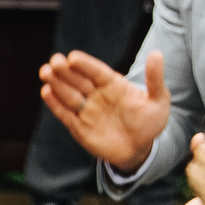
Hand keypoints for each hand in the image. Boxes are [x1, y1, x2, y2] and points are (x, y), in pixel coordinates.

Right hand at [40, 49, 172, 171]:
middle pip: (78, 80)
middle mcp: (97, 95)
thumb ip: (155, 79)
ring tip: (45, 72)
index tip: (73, 57)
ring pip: (69, 95)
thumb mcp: (159, 100)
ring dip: (57, 84)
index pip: (97, 72)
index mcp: (114, 85)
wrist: (139, 150)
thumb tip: (157, 54)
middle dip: (65, 71)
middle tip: (54, 61)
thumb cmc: (150, 123)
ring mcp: (87, 111)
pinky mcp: (78, 127)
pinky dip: (55, 104)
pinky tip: (46, 92)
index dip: (85, 65)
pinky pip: (65, 114)